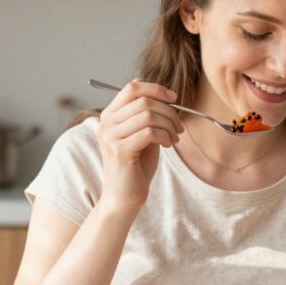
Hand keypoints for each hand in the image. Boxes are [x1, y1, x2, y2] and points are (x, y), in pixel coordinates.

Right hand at [96, 79, 184, 211]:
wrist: (124, 196)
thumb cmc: (136, 166)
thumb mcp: (143, 134)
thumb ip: (148, 115)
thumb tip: (167, 97)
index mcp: (110, 115)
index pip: (132, 88)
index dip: (156, 89)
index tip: (174, 99)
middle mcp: (106, 122)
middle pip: (143, 100)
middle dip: (168, 111)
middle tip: (179, 127)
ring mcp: (111, 136)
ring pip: (148, 115)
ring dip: (168, 125)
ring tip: (174, 138)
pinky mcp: (119, 150)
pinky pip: (149, 132)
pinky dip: (165, 136)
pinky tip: (168, 145)